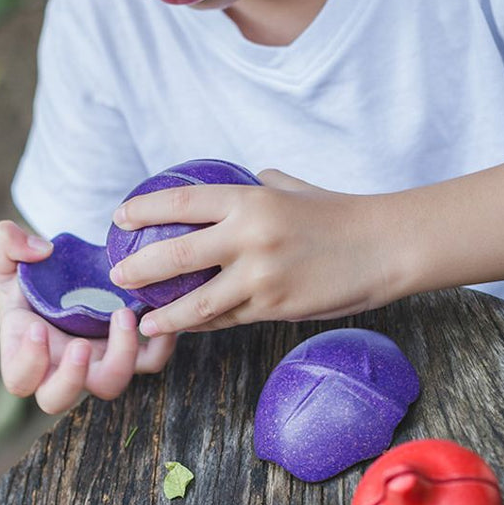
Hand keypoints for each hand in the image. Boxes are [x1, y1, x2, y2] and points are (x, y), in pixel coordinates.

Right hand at [0, 221, 176, 412]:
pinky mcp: (125, 350)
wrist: (64, 271)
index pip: (19, 379)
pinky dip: (159, 348)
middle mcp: (58, 366)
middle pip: (58, 399)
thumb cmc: (26, 271)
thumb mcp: (3, 251)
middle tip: (81, 345)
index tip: (36, 328)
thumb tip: (41, 251)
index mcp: (23, 351)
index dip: (27, 363)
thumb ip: (5, 242)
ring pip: (109, 385)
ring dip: (120, 357)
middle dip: (71, 379)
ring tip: (123, 315)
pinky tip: (157, 316)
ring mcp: (94, 362)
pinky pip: (148, 363)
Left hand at [107, 170, 394, 335]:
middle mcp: (249, 236)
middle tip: (118, 276)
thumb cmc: (339, 214)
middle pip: (176, 255)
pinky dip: (204, 325)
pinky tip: (185, 327)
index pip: (182, 203)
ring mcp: (261, 276)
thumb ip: (263, 186)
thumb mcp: (295, 188)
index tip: (118, 219)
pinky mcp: (275, 307)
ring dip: (165, 314)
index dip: (143, 210)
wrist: (385, 246)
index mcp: (250, 199)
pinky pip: (228, 320)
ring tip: (143, 319)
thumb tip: (247, 177)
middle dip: (139, 269)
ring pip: (197, 303)